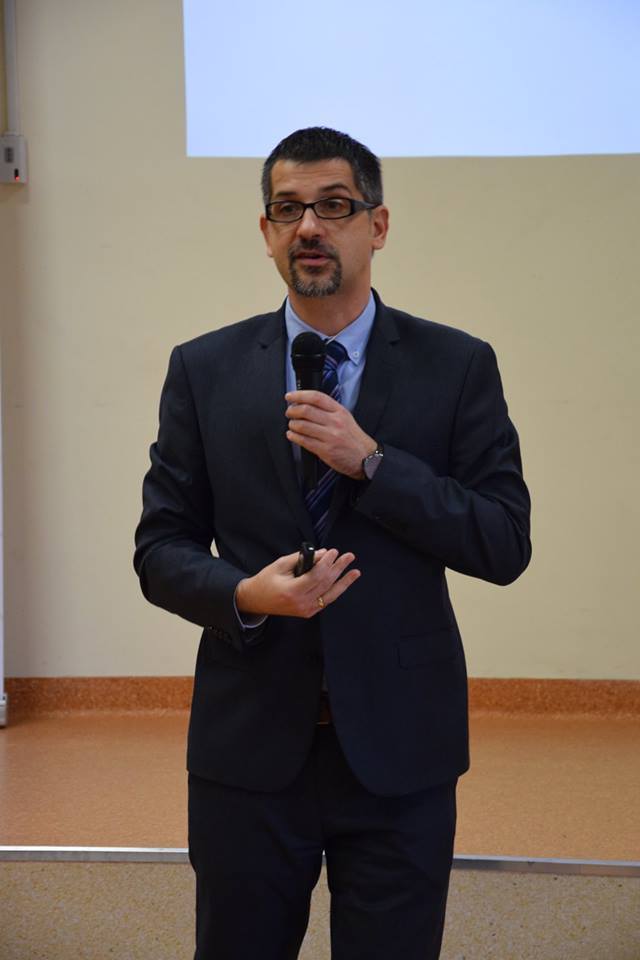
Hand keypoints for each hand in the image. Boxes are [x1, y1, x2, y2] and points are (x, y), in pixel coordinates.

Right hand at [235, 548, 359, 618]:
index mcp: (292, 591)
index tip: (333, 552)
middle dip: (339, 569)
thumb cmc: (266, 581)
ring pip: (330, 594)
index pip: (316, 576)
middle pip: (326, 584)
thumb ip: (302, 559)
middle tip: (349, 556)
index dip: (327, 563)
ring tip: (355, 572)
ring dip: (344, 581)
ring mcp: (306, 610)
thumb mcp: (281, 564)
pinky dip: (336, 590)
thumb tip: (323, 554)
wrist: (256, 600)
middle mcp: (301, 603)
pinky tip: (344, 582)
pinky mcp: (309, 612)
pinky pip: (326, 600)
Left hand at [285, 390, 376, 478]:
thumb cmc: (354, 439)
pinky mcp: (325, 450)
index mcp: (340, 411)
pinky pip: (304, 441)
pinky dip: (294, 437)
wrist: (366, 458)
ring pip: (302, 426)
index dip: (300, 395)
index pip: (317, 397)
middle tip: (289, 412)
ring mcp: (330, 436)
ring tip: (292, 425)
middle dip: (292, 410)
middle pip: (306, 410)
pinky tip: (292, 435)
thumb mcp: (345, 418)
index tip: (290, 396)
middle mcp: (335, 422)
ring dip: (292, 424)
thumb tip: (306, 404)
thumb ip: (328, 411)